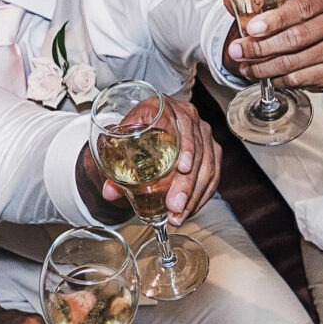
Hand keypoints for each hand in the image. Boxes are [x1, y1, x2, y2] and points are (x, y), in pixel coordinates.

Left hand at [98, 94, 220, 222]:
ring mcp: (204, 136)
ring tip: (179, 215)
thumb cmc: (137, 130)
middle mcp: (190, 119)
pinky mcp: (212, 151)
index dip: (186, 148)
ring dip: (195, 196)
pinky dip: (202, 196)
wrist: (149, 125)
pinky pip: (213, 176)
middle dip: (187, 184)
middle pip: (198, 153)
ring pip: (208, 167)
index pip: (183, 126)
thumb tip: (109, 192)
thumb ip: (115, 166)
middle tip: (175, 206)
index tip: (182, 169)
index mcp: (167, 108)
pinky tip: (189, 210)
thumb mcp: (122, 141)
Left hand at [227, 0, 322, 90]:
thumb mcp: (281, 1)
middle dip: (262, 47)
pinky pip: (301, 78)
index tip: (251, 28)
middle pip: (297, 37)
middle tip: (238, 51)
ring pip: (296, 61)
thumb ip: (256, 1)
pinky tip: (265, 76)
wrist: (319, 36)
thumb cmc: (298, 15)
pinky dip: (278, 79)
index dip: (275, 20)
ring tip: (245, 67)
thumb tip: (228, 2)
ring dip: (265, 67)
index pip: (302, 7)